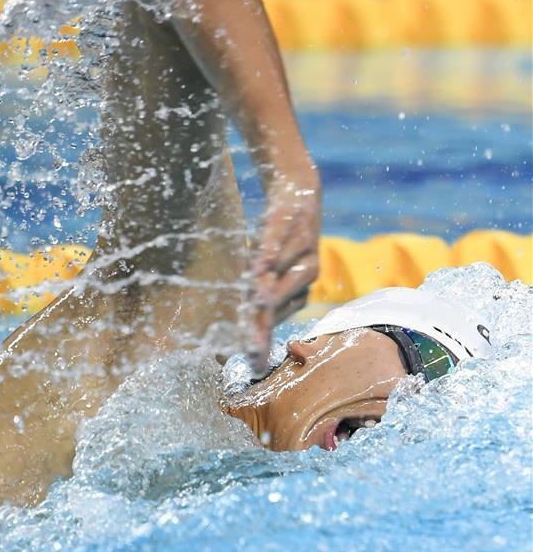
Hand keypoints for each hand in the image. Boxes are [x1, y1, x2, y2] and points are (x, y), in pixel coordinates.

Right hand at [248, 169, 320, 374]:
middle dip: (264, 325)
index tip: (252, 362)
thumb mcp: (268, 266)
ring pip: (281, 271)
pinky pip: (277, 239)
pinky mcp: (289, 220)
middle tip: (252, 348)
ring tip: (254, 306)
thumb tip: (244, 319)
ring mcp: (301, 245)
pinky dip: (268, 251)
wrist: (296, 188)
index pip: (276, 317)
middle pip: (279, 302)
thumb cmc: (279, 236)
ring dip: (268, 288)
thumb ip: (259, 290)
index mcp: (299, 287)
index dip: (263, 338)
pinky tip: (259, 264)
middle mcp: (306, 271)